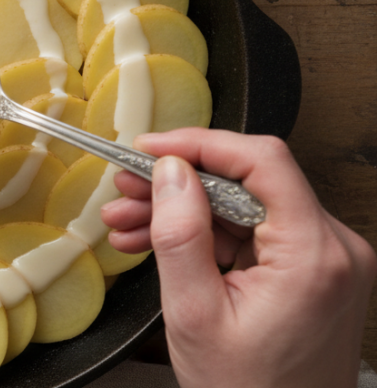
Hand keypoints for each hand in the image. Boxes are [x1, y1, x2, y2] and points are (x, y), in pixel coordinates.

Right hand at [100, 128, 375, 387]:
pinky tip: (158, 242)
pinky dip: (207, 236)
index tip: (150, 148)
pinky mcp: (315, 273)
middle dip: (178, 184)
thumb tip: (171, 172)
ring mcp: (328, 261)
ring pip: (246, 207)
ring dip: (185, 211)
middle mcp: (334, 249)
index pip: (262, 161)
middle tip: (124, 190)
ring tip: (127, 223)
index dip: (199, 143)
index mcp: (314, 255)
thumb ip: (181, 235)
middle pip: (249, 183)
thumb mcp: (194, 314)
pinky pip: (255, 234)